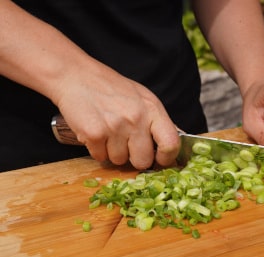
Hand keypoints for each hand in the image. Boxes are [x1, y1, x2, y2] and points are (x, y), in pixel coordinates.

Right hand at [55, 63, 179, 169]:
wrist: (75, 76)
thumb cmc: (111, 89)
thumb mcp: (142, 98)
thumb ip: (157, 122)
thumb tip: (174, 144)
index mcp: (152, 109)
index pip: (171, 144)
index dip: (166, 158)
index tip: (159, 159)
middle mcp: (136, 118)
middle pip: (143, 161)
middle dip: (134, 158)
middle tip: (126, 144)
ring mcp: (115, 127)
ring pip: (120, 161)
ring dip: (113, 153)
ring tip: (108, 132)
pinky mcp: (94, 134)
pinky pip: (100, 157)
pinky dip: (97, 150)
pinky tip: (96, 133)